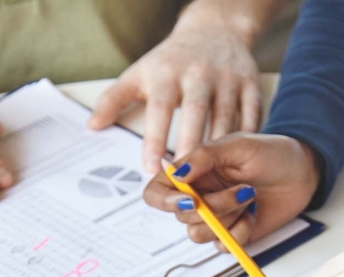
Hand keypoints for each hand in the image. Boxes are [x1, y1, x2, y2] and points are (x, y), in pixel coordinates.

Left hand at [88, 5, 262, 173]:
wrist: (215, 30)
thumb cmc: (171, 60)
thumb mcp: (140, 73)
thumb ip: (113, 99)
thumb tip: (92, 127)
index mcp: (168, 72)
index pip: (159, 107)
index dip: (154, 137)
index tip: (150, 167)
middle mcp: (199, 72)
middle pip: (195, 112)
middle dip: (190, 145)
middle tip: (185, 180)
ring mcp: (228, 78)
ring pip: (226, 117)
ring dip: (219, 149)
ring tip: (212, 178)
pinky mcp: (251, 83)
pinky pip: (252, 115)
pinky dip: (247, 138)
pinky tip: (240, 162)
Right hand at [143, 133, 320, 248]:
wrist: (303, 173)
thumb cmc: (271, 153)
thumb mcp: (238, 145)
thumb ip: (204, 156)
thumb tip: (176, 173)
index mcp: (192, 172)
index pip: (157, 192)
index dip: (164, 200)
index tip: (190, 199)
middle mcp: (199, 196)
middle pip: (182, 216)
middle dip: (214, 206)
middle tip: (244, 190)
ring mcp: (216, 217)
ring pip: (199, 234)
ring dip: (228, 218)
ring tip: (251, 197)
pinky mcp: (233, 233)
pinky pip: (222, 246)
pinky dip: (240, 232)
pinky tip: (254, 214)